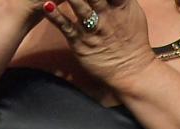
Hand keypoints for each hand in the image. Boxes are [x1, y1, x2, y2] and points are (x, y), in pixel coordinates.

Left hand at [41, 0, 157, 88]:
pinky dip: (56, 17)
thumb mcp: (133, 13)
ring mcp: (93, 29)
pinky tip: (47, 5)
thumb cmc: (133, 41)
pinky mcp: (81, 43)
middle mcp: (107, 15)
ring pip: (79, 6)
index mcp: (121, 6)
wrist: (131, 71)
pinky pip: (66, 28)